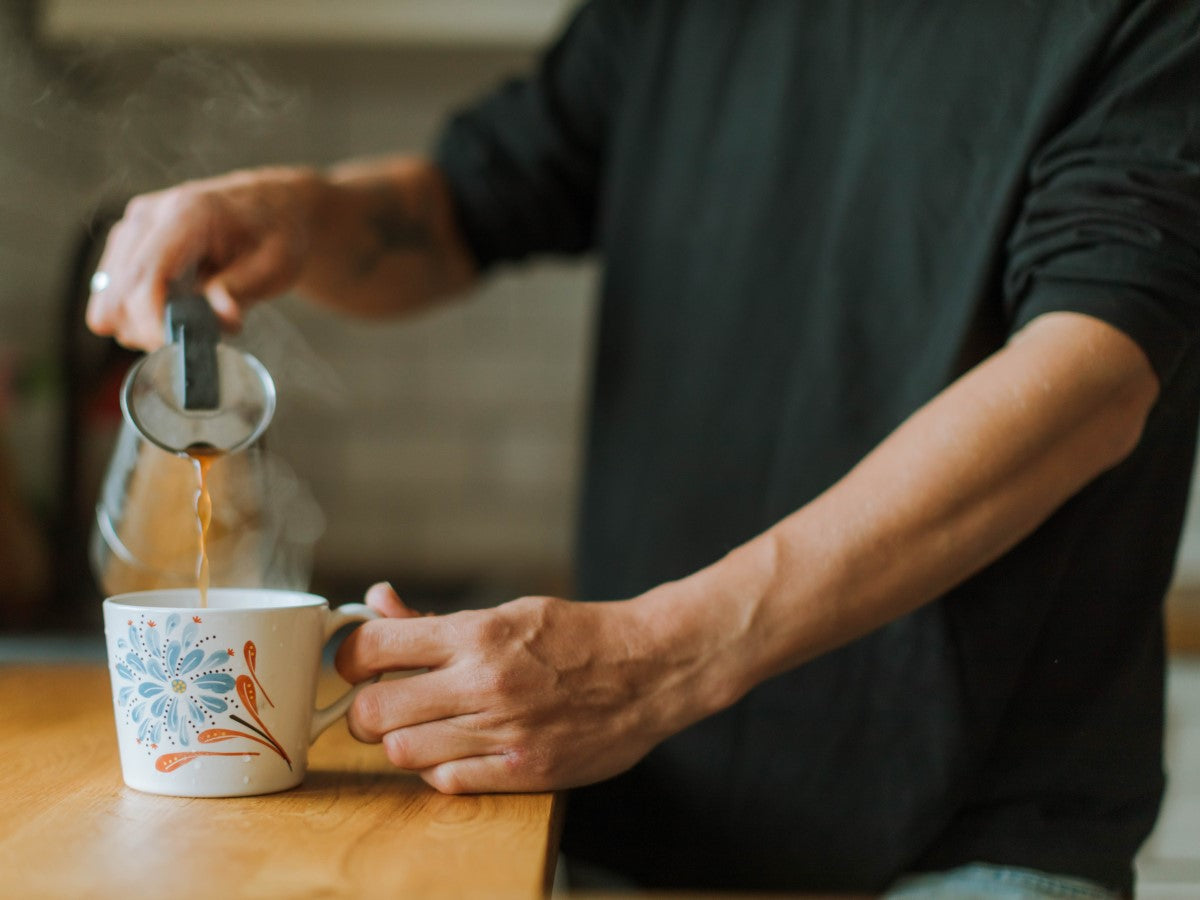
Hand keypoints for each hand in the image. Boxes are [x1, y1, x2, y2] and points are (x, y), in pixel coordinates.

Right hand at [85, 167, 325, 349]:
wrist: (270, 208)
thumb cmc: (276, 233)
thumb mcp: (275, 264)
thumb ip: (241, 290)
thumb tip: (220, 318)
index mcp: (188, 214)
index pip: (148, 274)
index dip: (151, 320)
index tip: (173, 348)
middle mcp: (148, 215)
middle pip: (118, 291)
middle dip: (148, 330)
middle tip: (192, 342)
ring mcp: (132, 228)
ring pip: (108, 297)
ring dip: (141, 324)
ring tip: (190, 321)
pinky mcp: (126, 244)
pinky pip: (112, 293)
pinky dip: (137, 314)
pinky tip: (174, 311)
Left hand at [335, 582, 724, 793]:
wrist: (651, 668)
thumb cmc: (578, 636)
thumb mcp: (509, 611)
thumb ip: (437, 621)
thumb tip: (378, 603)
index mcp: (478, 634)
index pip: (372, 648)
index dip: (349, 658)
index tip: (355, 665)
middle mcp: (484, 683)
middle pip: (373, 711)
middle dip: (366, 708)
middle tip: (381, 702)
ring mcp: (503, 732)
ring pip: (401, 752)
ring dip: (401, 740)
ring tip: (422, 726)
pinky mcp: (524, 771)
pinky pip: (446, 781)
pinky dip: (438, 768)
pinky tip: (454, 749)